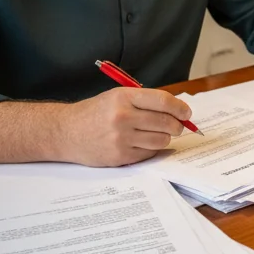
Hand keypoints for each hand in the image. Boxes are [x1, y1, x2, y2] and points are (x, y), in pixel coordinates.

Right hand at [57, 87, 190, 166]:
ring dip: (165, 137)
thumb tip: (177, 110)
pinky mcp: (120, 156)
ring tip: (157, 133)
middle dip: (177, 125)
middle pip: (166, 122)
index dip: (180, 108)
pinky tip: (143, 143)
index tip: (186, 113)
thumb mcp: (117, 97)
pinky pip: (149, 153)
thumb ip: (145, 101)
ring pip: (161, 140)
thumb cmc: (95, 113)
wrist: (66, 132)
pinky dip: (152, 149)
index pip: (163, 101)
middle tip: (178, 126)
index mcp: (124, 97)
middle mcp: (123, 117)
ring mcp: (121, 138)